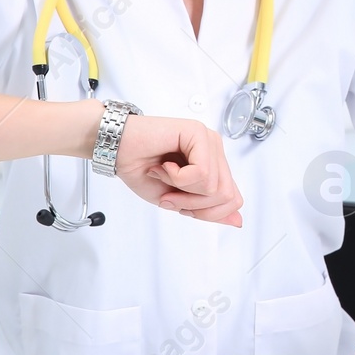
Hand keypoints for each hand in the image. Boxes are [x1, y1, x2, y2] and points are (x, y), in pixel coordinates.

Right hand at [112, 115, 243, 226]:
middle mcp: (215, 150)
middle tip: (169, 195)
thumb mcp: (178, 200)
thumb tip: (238, 221)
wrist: (116, 150)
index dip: (206, 212)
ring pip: (215, 186)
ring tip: (164, 175)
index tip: (178, 204)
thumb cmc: (142, 169)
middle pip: (227, 196)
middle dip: (194, 205)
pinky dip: (177, 178)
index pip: (233, 199)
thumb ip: (209, 210)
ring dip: (182, 191)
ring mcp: (209, 140)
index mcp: (214, 164)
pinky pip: (202, 173)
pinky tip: (163, 166)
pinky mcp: (198, 133)